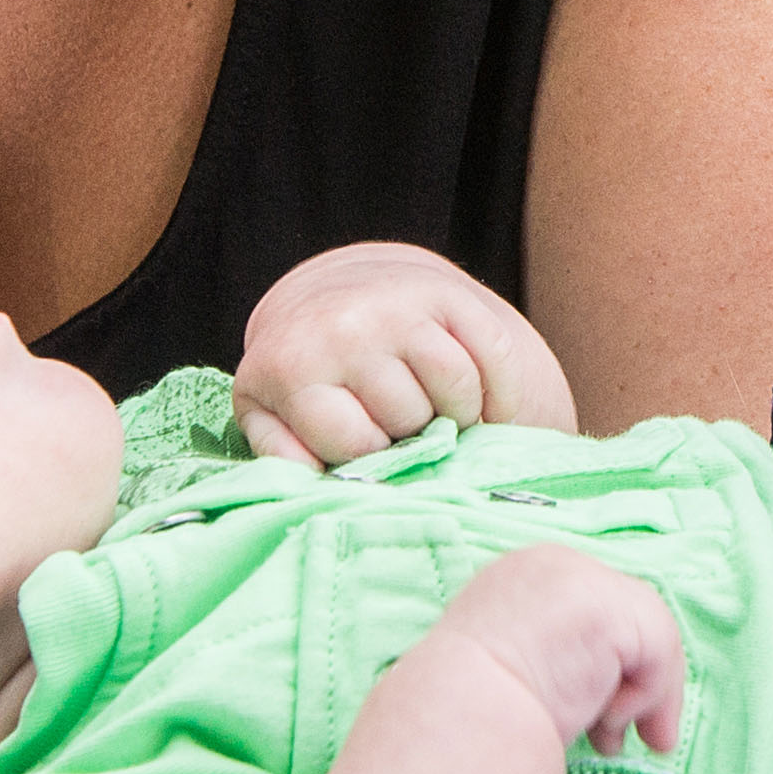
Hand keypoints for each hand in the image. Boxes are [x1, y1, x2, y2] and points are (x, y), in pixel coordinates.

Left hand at [236, 242, 575, 461]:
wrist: (327, 295)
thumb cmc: (300, 372)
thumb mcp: (268, 412)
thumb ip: (283, 455)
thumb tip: (316, 482)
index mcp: (294, 366)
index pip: (358, 445)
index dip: (371, 459)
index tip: (367, 447)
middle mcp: (347, 327)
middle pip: (411, 416)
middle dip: (413, 436)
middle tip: (403, 431)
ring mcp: (399, 305)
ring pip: (457, 385)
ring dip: (461, 416)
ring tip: (443, 420)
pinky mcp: (445, 291)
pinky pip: (496, 354)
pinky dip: (503, 393)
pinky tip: (489, 409)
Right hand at [419, 546, 685, 759]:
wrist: (451, 724)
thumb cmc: (466, 718)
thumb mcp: (510, 671)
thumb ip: (554, 661)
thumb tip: (602, 697)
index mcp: (518, 577)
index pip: (586, 612)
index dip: (604, 668)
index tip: (601, 722)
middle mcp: (552, 564)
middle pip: (624, 617)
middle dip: (631, 683)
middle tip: (613, 742)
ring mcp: (582, 578)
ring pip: (648, 636)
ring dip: (641, 699)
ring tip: (610, 744)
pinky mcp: (610, 607)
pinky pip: (657, 652)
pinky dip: (647, 698)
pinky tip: (609, 728)